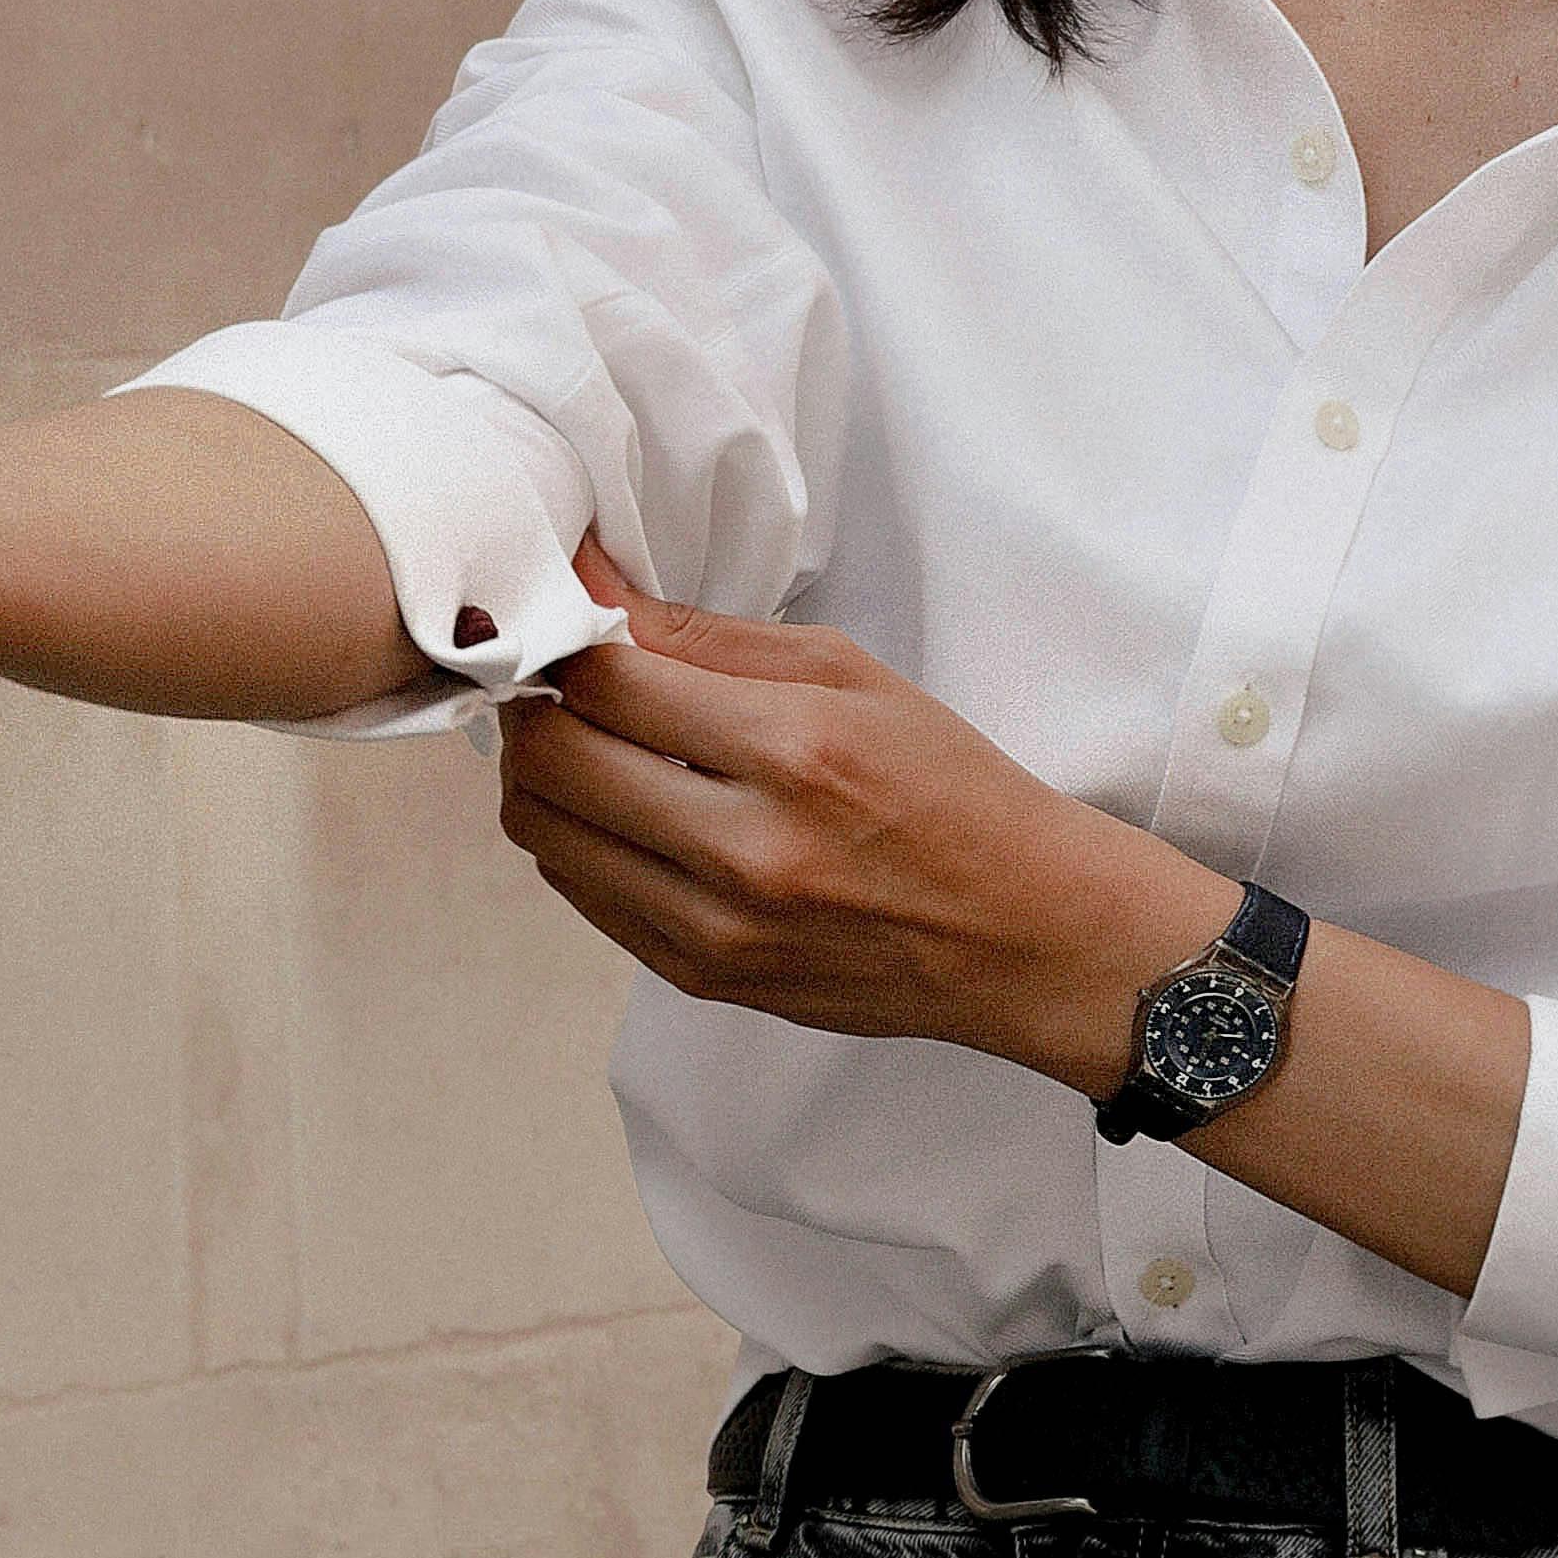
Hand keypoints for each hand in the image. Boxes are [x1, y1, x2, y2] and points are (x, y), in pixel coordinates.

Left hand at [494, 556, 1205, 1087]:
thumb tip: (589, 579)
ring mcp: (717, 927)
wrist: (1020, 932)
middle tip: (563, 679)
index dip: (562, 636)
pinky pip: (582, 895)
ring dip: (543, 776)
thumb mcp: (848, 674)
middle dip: (537, 704)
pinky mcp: (702, 977)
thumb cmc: (948, 790)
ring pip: (544, 835)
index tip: (562, 616)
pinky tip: (628, 809)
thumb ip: (704, 634)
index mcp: (794, 750)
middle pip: (550, 761)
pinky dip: (579, 840)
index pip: (604, 681)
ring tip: (592, 743)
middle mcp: (746, 849)